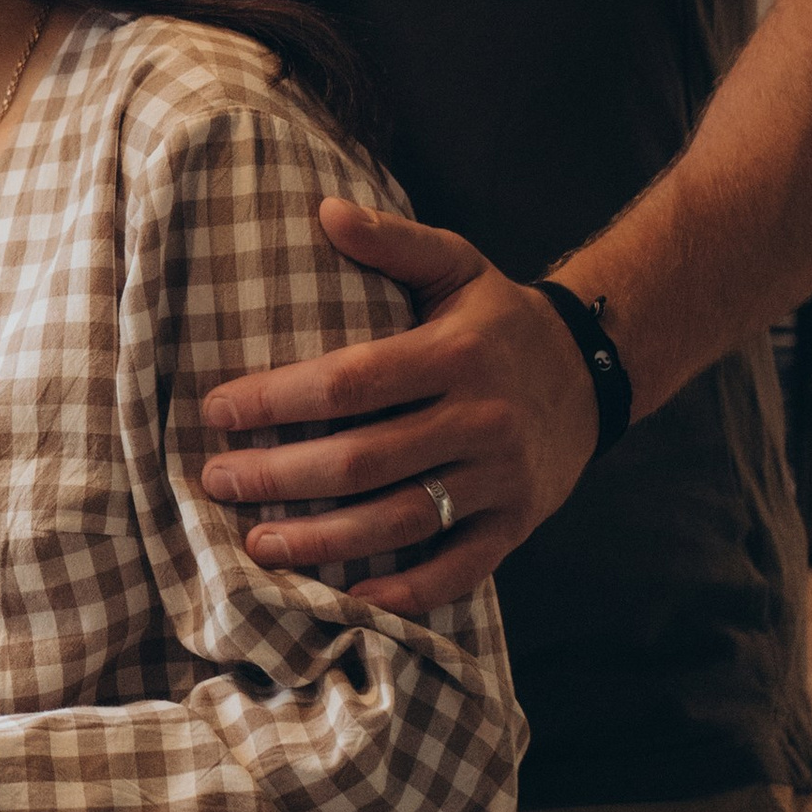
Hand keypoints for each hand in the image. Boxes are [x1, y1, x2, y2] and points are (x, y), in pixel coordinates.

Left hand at [198, 201, 600, 614]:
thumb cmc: (499, 320)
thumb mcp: (457, 265)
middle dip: (279, 476)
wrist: (595, 371)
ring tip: (257, 544)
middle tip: (217, 480)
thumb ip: (393, 241)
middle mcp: (481, 419)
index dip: (277, 400)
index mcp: (456, 354)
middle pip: (362, 461)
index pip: (349, 382)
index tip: (217, 410)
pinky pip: (458, 570)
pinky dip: (406, 593)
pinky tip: (351, 600)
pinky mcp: (517, 525)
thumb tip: (324, 212)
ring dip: (322, 542)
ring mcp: (501, 479)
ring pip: (400, 522)